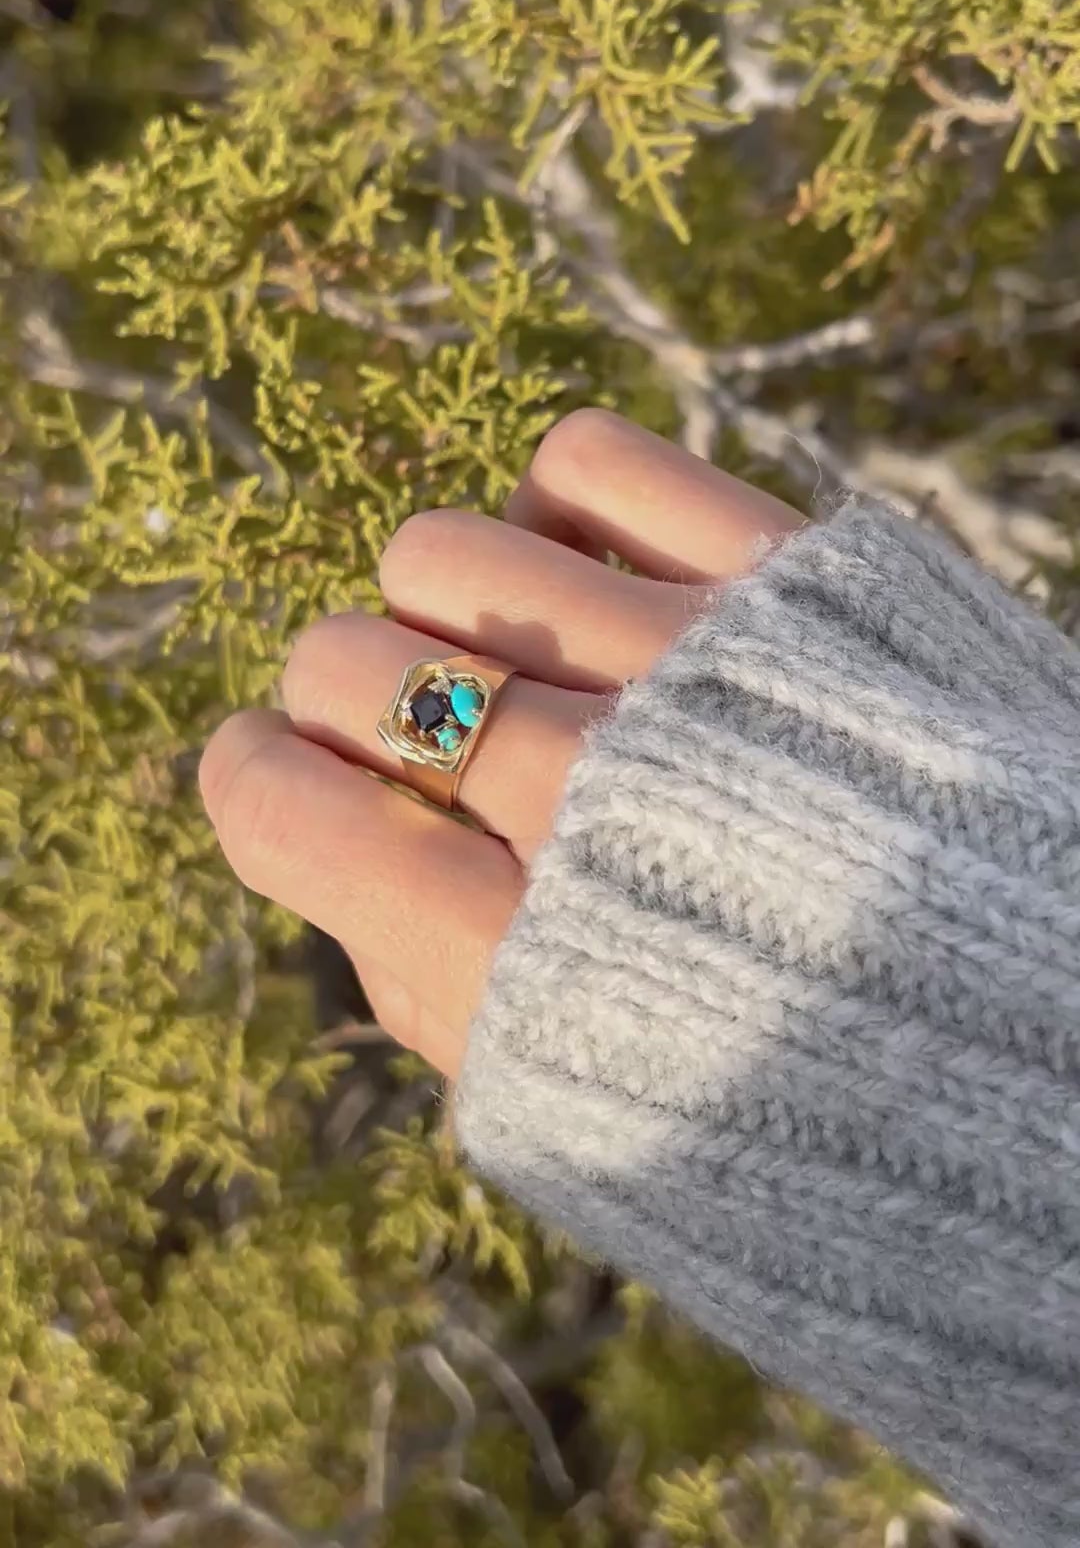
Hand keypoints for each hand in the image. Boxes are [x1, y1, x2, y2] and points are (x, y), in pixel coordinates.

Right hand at [200, 410, 802, 1078]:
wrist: (1051, 1030)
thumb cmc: (801, 1092)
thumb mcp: (581, 1122)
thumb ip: (431, 988)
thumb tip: (350, 838)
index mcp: (523, 959)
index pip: (280, 798)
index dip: (255, 783)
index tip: (286, 782)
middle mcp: (596, 793)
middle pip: (346, 659)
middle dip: (345, 705)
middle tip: (420, 744)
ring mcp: (692, 664)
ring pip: (441, 547)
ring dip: (443, 610)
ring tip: (519, 664)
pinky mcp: (788, 570)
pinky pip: (581, 456)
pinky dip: (556, 510)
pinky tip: (594, 584)